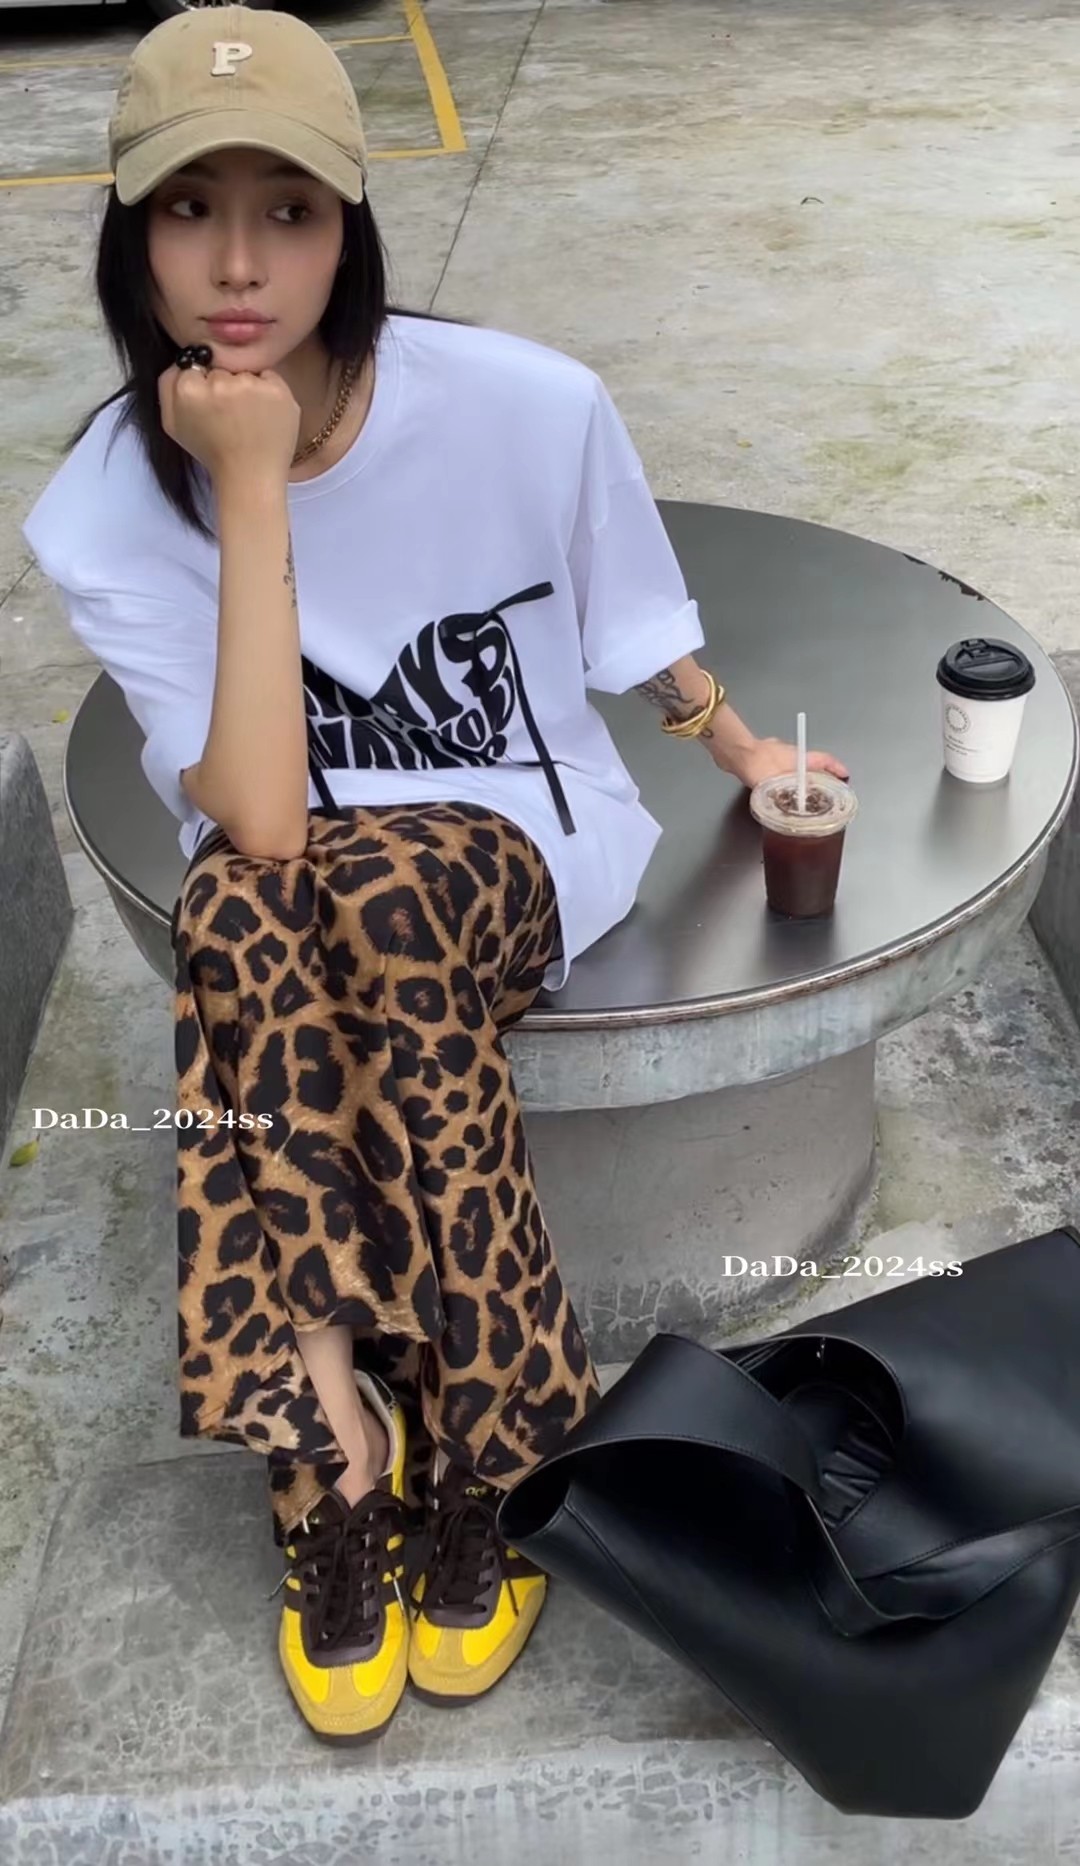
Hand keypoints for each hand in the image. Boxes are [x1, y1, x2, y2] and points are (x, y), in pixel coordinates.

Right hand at [157, 358, 300, 484]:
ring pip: (245, 372)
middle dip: (225, 386)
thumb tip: (182, 361)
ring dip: (248, 389)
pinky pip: (270, 377)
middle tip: (230, 417)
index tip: (210, 408)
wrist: (249, 478)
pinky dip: (269, 393)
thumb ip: (168, 386)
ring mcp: (251, 386)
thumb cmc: (212, 453)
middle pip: (221, 368)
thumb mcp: (174, 424)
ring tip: (248, 420)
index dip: (203, 386)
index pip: (194, 364)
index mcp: (189, 390)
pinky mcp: (277, 391)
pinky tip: (265, 417)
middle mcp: (219, 383)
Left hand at [734, 736, 849, 790]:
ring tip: (804, 789)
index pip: (825, 760)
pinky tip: (779, 785)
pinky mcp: (764, 756)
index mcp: (800, 757)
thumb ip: (791, 792)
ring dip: (801, 775)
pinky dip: (785, 775)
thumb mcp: (779, 784)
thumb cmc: (758, 764)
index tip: (844, 775)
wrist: (735, 752)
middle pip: (812, 762)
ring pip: (795, 764)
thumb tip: (802, 800)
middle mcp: (792, 752)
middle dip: (820, 773)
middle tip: (826, 785)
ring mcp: (777, 752)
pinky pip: (781, 766)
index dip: (836, 768)